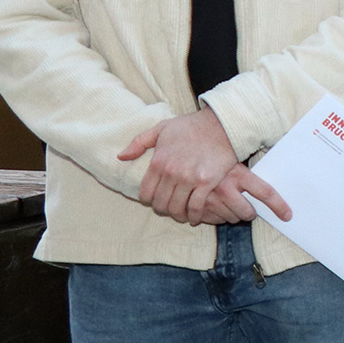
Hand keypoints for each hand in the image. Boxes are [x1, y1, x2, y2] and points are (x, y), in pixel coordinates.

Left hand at [119, 108, 284, 225]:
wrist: (222, 125)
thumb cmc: (191, 126)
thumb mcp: (162, 128)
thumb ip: (139, 142)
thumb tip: (121, 157)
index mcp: (157, 162)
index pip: (145, 193)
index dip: (148, 200)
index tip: (155, 200)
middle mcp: (171, 173)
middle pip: (160, 203)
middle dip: (163, 209)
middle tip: (169, 209)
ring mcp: (189, 178)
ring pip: (177, 208)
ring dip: (178, 215)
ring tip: (181, 215)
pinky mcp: (207, 182)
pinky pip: (196, 206)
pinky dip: (194, 216)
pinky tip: (195, 217)